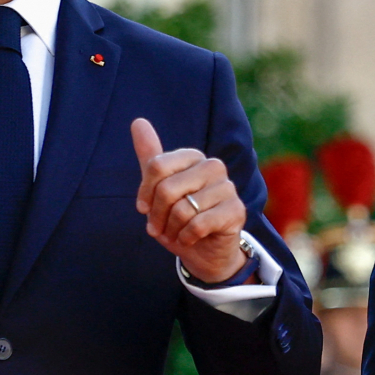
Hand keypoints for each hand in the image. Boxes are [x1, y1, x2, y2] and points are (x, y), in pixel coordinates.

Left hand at [132, 118, 249, 283]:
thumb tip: (138, 121)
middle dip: (157, 215)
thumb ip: (150, 156)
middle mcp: (213, 167)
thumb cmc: (179, 219)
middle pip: (167, 189)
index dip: (145, 193)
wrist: (204, 252)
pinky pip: (198, 224)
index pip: (157, 166)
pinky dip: (187, 237)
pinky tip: (190, 239)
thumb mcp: (159, 189)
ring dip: (172, 229)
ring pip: (183, 209)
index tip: (144, 209)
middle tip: (159, 228)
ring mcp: (228, 188)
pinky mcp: (236, 211)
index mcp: (194, 157)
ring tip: (176, 233)